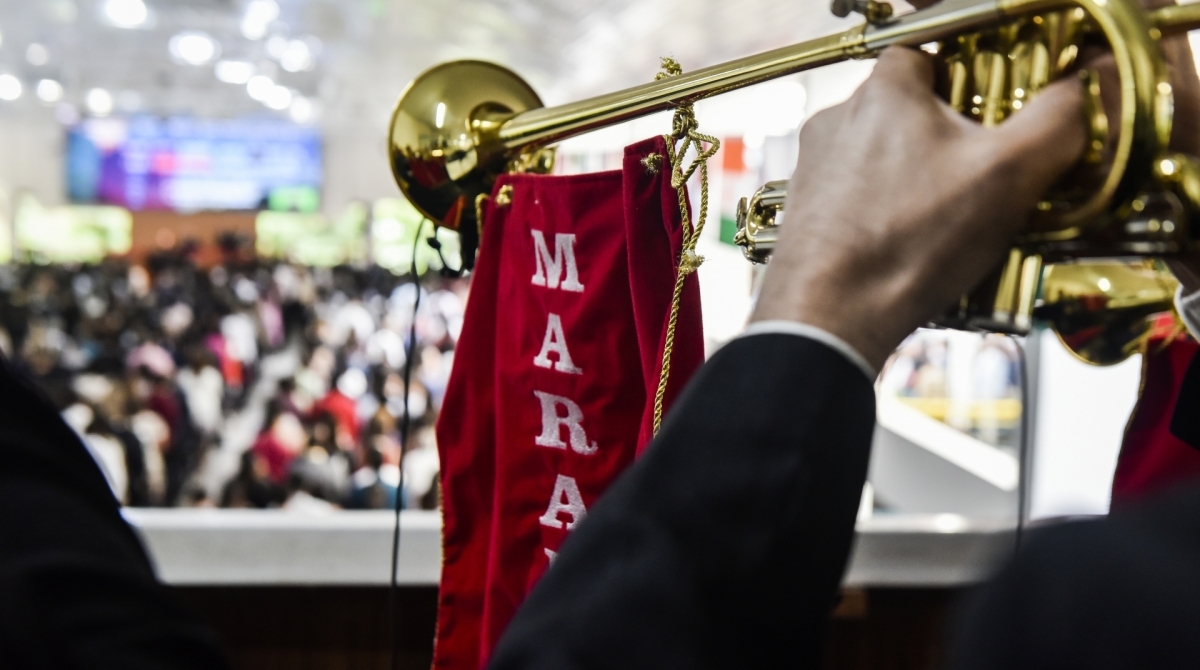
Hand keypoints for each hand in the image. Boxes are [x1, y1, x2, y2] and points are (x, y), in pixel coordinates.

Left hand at [750, 47, 1084, 370]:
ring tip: (952, 225)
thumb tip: (1081, 91)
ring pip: (885, 160)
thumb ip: (1054, 121)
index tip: (998, 114)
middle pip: (908, 111)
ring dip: (920, 183)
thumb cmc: (907, 244)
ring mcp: (815, 169)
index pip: (929, 55)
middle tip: (984, 179)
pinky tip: (915, 250)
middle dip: (949, 141)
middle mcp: (837, 122)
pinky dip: (890, 217)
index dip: (971, 80)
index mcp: (883, 93)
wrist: (827, 317)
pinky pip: (861, 200)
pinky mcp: (807, 213)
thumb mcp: (1007, 176)